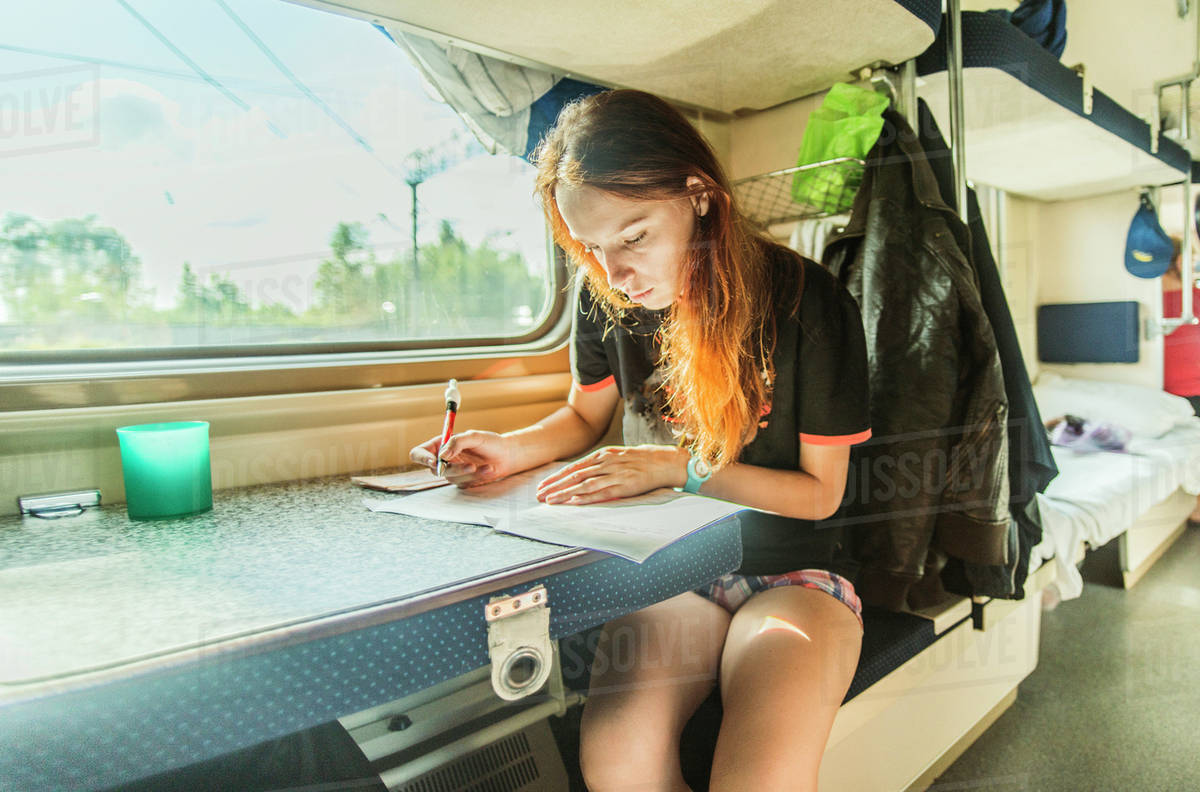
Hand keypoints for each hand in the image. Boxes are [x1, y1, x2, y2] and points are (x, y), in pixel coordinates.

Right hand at [409, 430, 515, 487]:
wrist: (506, 455)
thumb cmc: (490, 442)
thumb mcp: (475, 436)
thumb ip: (458, 442)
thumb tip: (443, 455)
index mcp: (440, 444)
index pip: (419, 453)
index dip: (422, 458)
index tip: (435, 462)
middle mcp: (443, 459)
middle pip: (434, 469)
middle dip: (455, 469)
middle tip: (471, 466)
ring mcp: (451, 472)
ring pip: (451, 478)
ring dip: (470, 473)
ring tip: (487, 465)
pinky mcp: (462, 482)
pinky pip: (464, 483)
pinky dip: (477, 477)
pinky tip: (488, 469)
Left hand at [535, 445, 687, 504]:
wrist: (662, 461)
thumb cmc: (638, 460)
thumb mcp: (616, 456)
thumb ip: (599, 464)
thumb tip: (580, 473)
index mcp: (602, 456)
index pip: (573, 468)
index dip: (556, 477)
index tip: (542, 485)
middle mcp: (605, 464)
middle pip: (574, 476)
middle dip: (555, 486)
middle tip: (539, 495)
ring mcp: (614, 475)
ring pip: (584, 485)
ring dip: (565, 493)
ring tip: (550, 501)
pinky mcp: (624, 486)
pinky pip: (602, 493)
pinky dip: (586, 497)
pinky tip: (574, 502)